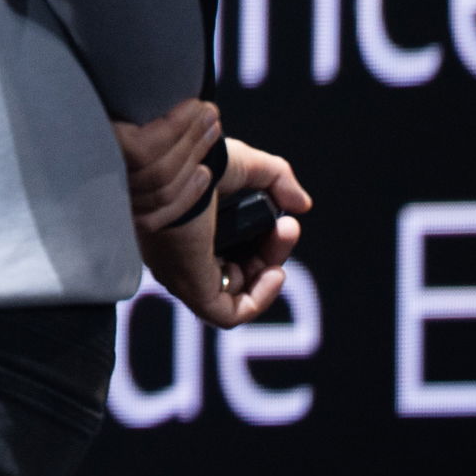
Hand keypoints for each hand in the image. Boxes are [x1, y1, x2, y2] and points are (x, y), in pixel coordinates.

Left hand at [117, 99, 312, 326]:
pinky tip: (275, 272)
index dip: (263, 241)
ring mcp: (184, 274)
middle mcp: (181, 254)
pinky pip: (228, 315)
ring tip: (283, 236)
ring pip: (236, 291)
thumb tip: (301, 206)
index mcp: (185, 228)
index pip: (229, 249)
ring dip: (269, 270)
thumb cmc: (198, 160)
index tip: (283, 220)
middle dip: (272, 251)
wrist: (175, 166)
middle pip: (237, 270)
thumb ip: (277, 182)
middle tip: (287, 227)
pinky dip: (258, 300)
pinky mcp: (191, 289)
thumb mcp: (247, 166)